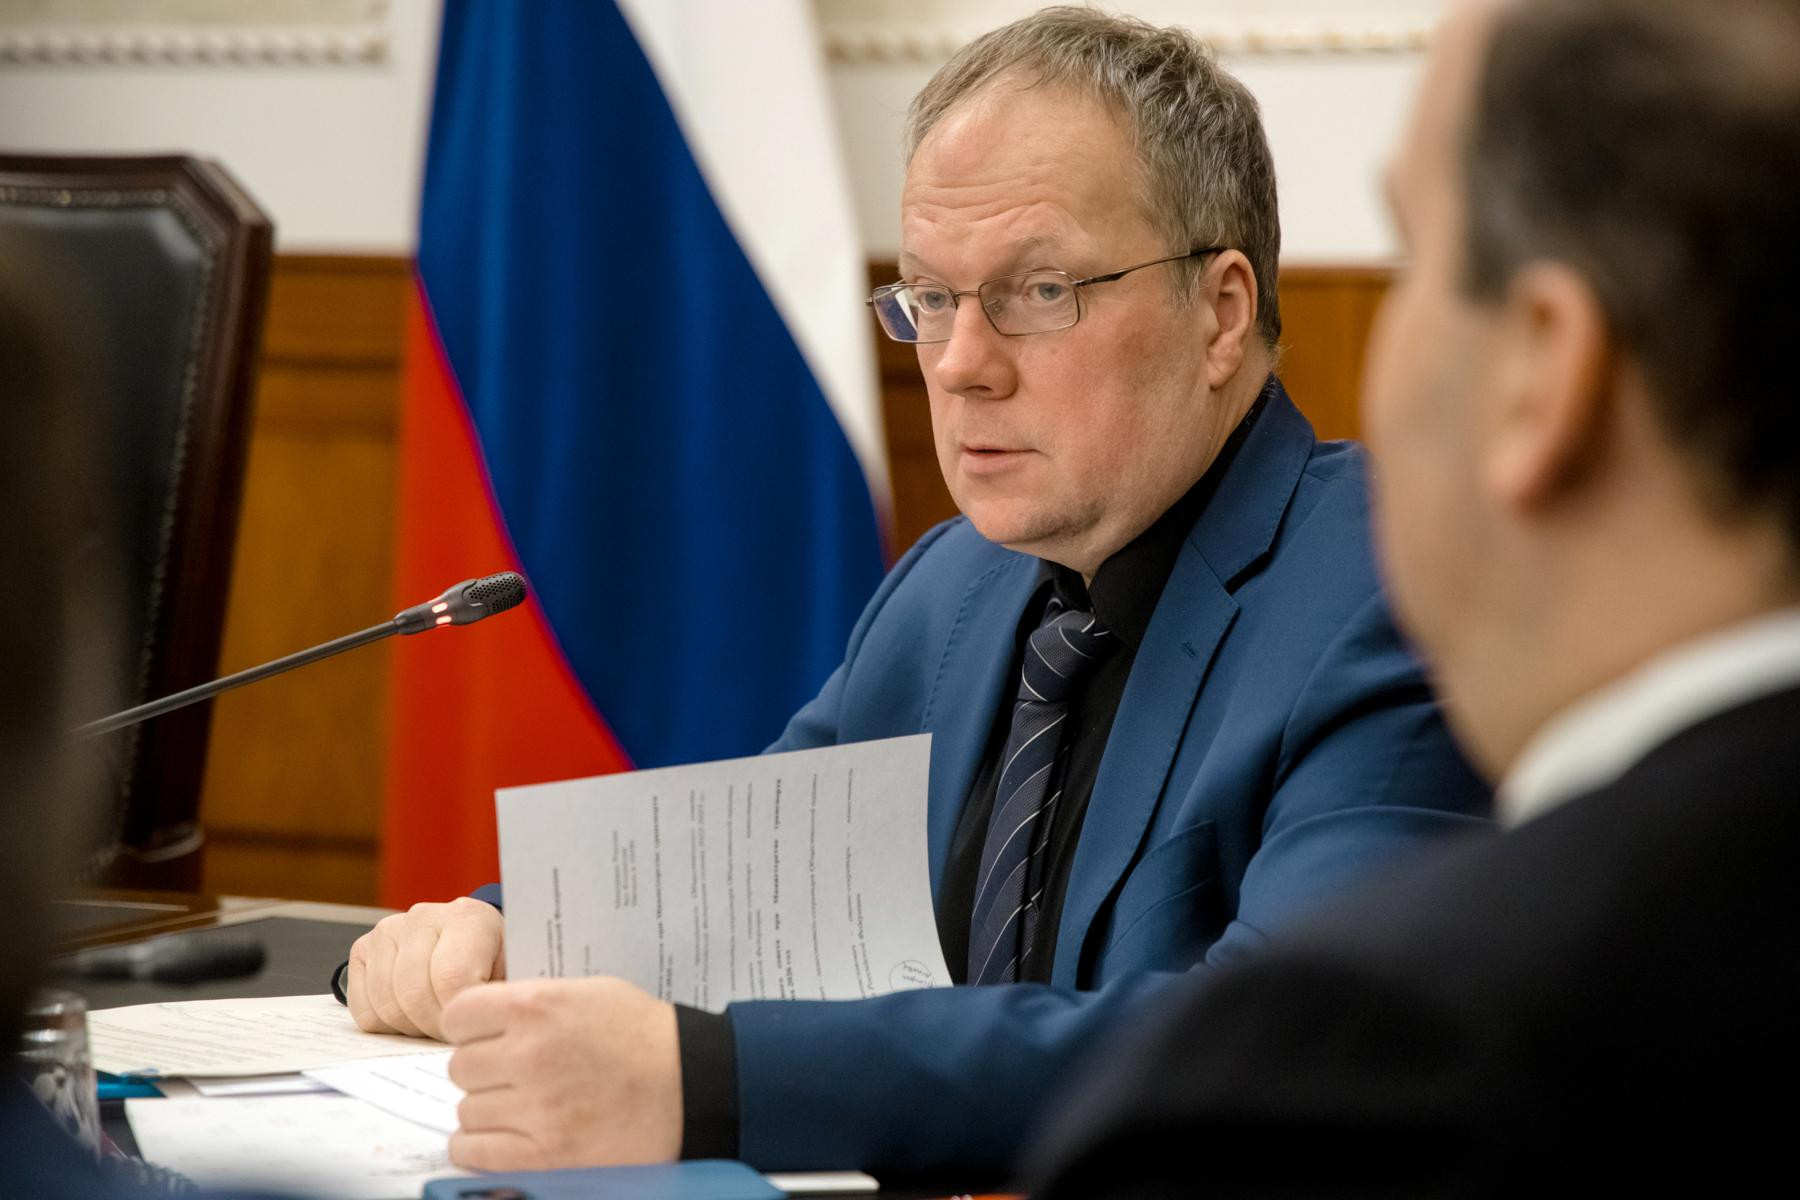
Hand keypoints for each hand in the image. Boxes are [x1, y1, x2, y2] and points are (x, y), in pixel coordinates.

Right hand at [346, 896, 504, 1039]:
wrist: (476, 941)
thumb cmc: (496, 961)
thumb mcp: (515, 973)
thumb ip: (502, 997)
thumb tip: (489, 1028)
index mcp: (468, 917)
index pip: (451, 978)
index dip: (459, 1015)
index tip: (473, 1027)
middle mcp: (424, 917)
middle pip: (415, 994)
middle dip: (435, 1027)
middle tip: (454, 1033)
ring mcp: (389, 931)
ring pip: (388, 1006)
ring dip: (413, 1029)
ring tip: (437, 1022)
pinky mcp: (363, 950)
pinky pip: (365, 1011)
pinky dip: (388, 1027)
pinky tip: (413, 1016)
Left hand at [443, 977, 681, 1169]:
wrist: (692, 1085)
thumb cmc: (644, 1036)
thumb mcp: (588, 992)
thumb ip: (534, 1002)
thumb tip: (485, 1018)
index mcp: (538, 1006)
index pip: (459, 1015)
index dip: (468, 1027)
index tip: (481, 1036)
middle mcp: (530, 1054)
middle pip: (460, 1066)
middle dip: (482, 1070)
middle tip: (511, 1073)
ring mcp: (536, 1108)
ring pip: (466, 1110)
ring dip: (487, 1109)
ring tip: (521, 1104)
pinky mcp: (544, 1154)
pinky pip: (475, 1150)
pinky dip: (481, 1145)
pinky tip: (506, 1135)